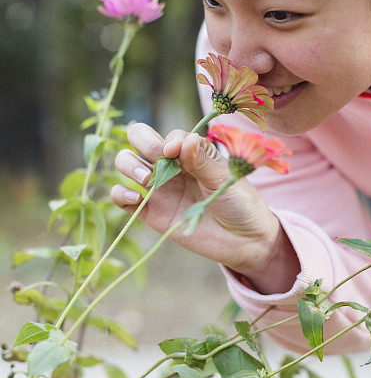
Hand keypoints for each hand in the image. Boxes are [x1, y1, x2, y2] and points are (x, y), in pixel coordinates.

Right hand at [111, 122, 282, 275]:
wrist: (243, 241)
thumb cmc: (239, 203)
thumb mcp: (223, 179)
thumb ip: (201, 160)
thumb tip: (183, 139)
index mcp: (191, 153)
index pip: (170, 136)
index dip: (169, 140)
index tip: (174, 152)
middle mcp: (172, 167)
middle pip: (140, 139)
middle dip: (143, 144)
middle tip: (157, 162)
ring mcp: (159, 188)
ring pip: (126, 163)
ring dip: (129, 165)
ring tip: (146, 180)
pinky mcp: (151, 212)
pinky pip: (122, 198)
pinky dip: (120, 193)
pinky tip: (136, 197)